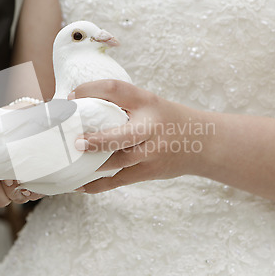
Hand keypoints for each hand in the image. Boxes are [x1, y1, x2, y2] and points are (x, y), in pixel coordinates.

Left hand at [71, 80, 207, 193]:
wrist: (202, 142)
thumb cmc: (164, 119)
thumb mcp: (148, 103)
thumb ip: (121, 105)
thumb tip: (79, 107)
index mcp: (147, 101)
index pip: (116, 89)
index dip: (91, 90)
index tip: (72, 96)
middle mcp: (150, 127)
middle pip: (123, 136)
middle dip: (98, 140)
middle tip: (76, 142)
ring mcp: (152, 152)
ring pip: (119, 162)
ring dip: (94, 165)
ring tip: (71, 164)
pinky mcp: (149, 171)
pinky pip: (120, 180)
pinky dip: (98, 185)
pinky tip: (80, 185)